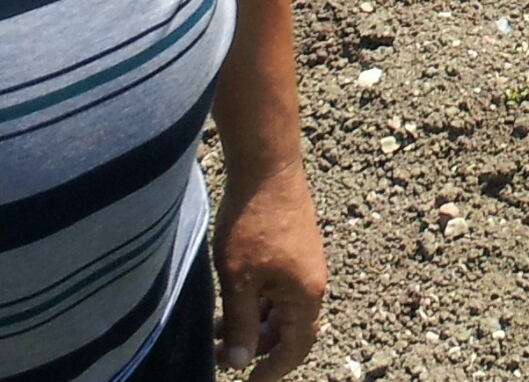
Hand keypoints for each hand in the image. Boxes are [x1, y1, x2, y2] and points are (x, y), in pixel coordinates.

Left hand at [214, 160, 326, 375]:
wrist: (266, 167)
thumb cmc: (253, 222)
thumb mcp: (239, 280)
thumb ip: (239, 324)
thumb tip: (239, 361)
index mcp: (306, 294)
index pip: (296, 347)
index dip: (273, 370)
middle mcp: (312, 281)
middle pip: (289, 329)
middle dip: (257, 346)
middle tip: (223, 355)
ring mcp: (304, 262)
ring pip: (280, 307)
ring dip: (252, 322)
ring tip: (217, 329)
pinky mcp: (293, 247)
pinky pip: (278, 286)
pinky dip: (256, 300)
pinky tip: (230, 299)